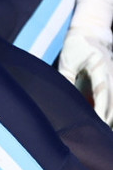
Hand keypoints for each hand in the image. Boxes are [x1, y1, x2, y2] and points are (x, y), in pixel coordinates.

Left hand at [60, 0, 112, 122]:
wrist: (91, 33)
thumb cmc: (75, 48)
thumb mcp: (66, 63)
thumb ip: (66, 80)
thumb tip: (61, 101)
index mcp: (99, 66)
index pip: (103, 91)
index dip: (102, 108)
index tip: (99, 123)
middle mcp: (112, 71)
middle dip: (110, 117)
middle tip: (102, 136)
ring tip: (105, 133)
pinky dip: (112, 109)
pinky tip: (108, 123)